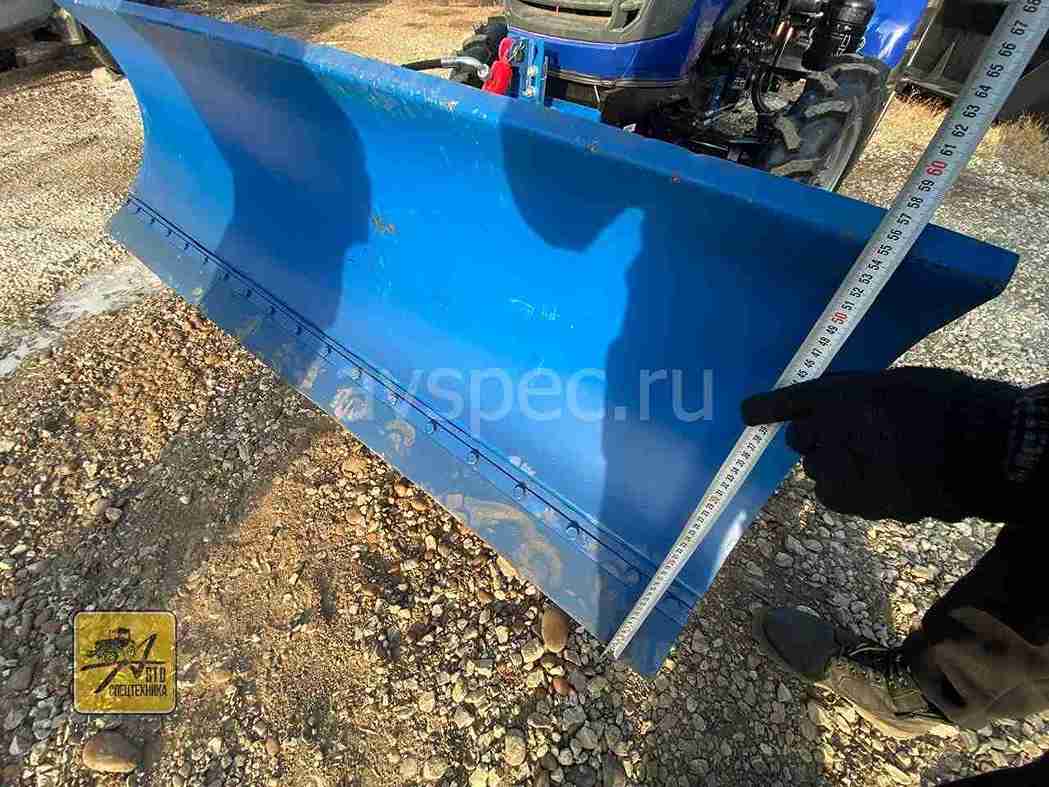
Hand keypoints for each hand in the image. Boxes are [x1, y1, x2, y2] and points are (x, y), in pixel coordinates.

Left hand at [741, 367, 1019, 522]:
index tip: (747, 413)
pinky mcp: (852, 498)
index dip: (765, 408)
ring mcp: (839, 466)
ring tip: (875, 462)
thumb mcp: (893, 383)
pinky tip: (876, 483)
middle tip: (851, 438)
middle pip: (800, 439)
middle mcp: (831, 429)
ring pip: (814, 468)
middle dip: (816, 439)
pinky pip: (829, 494)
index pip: (790, 402)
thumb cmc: (944, 406)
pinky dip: (844, 490)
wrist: (979, 448)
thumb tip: (824, 409)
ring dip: (832, 465)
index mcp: (841, 394)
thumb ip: (853, 394)